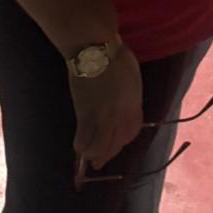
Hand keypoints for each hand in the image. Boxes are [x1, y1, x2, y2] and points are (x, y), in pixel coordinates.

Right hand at [70, 42, 142, 178]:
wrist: (96, 51)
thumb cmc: (116, 56)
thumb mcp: (132, 76)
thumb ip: (130, 94)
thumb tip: (127, 104)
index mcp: (134, 104)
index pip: (132, 131)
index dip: (124, 141)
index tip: (118, 144)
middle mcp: (121, 115)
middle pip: (116, 142)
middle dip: (108, 153)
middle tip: (100, 162)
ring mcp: (103, 117)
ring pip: (100, 145)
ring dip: (94, 154)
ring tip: (88, 157)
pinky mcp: (85, 114)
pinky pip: (84, 136)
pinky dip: (80, 144)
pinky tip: (78, 147)